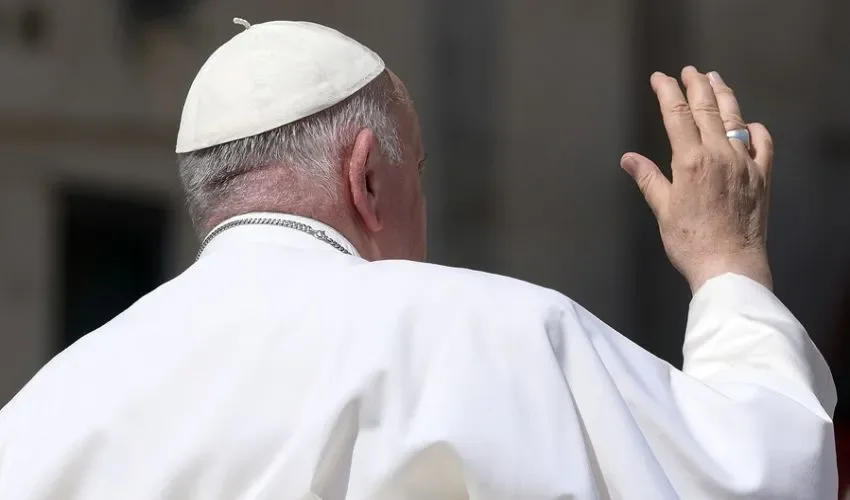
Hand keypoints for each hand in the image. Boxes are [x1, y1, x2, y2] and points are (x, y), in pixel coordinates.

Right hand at [622, 66, 773, 292]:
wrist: (729, 265)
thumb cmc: (691, 243)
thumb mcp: (663, 210)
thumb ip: (648, 179)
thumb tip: (629, 159)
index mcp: (690, 161)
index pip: (677, 114)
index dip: (667, 91)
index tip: (660, 78)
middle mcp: (719, 155)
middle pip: (707, 108)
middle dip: (696, 84)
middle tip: (689, 71)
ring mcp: (744, 163)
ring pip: (734, 119)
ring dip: (724, 96)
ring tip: (716, 80)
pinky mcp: (762, 176)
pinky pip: (762, 143)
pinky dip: (754, 128)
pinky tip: (748, 124)